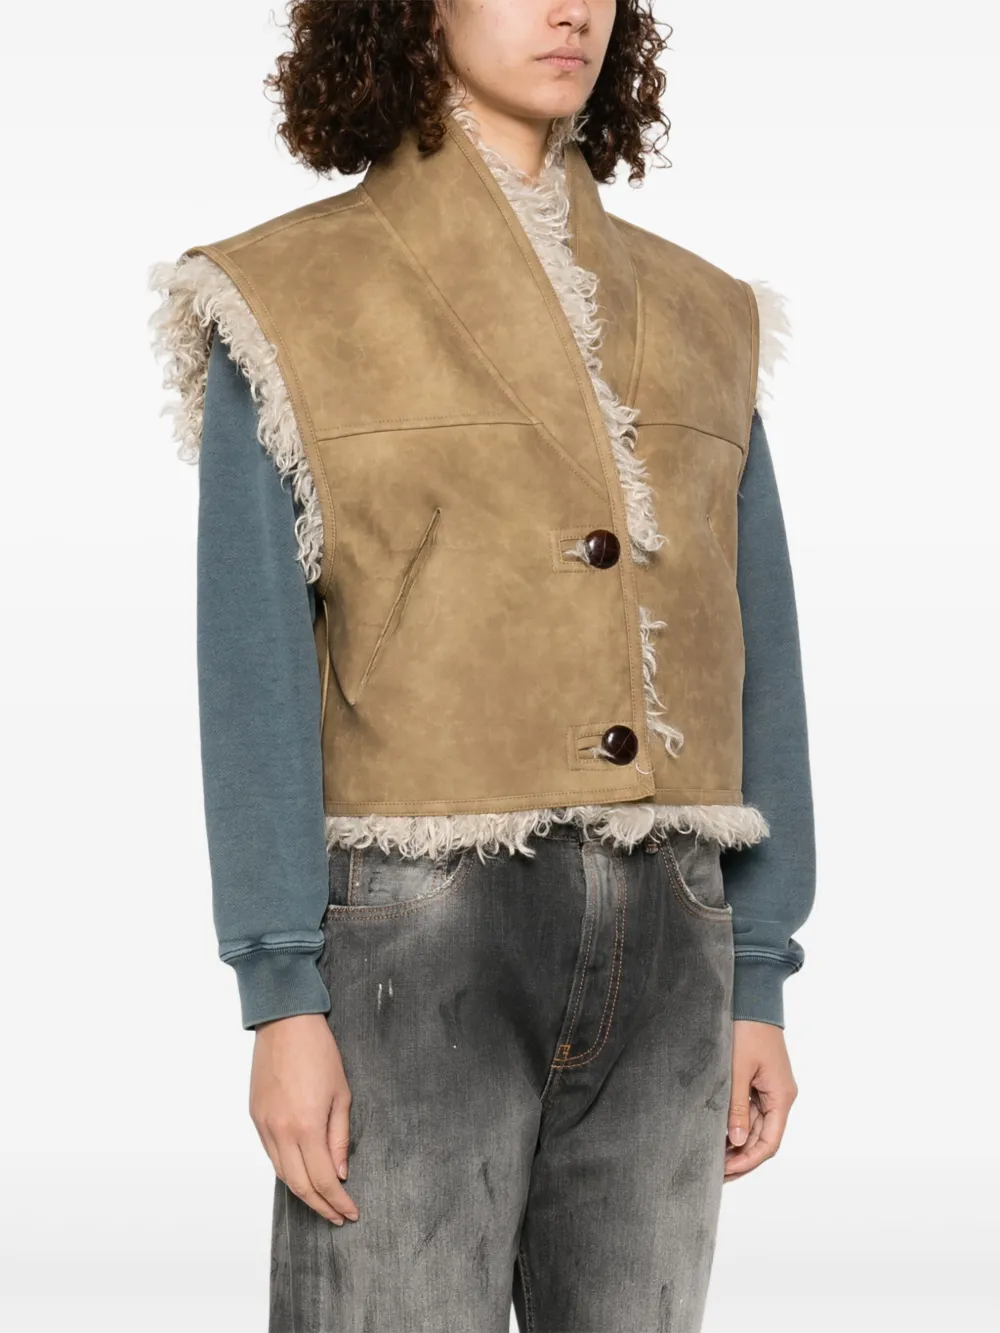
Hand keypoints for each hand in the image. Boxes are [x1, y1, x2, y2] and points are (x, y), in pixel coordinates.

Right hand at [249, 1013, 358, 1224]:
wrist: (285, 1023)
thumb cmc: (319, 1053)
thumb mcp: (341, 1094)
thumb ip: (339, 1137)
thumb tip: (340, 1172)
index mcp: (306, 1126)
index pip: (323, 1180)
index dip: (338, 1201)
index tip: (350, 1212)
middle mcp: (281, 1131)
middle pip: (299, 1185)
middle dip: (320, 1205)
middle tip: (338, 1216)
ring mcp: (264, 1125)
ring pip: (282, 1174)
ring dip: (303, 1192)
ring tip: (322, 1201)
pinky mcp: (255, 1117)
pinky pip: (271, 1154)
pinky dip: (287, 1170)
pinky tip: (302, 1172)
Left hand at [724, 1019, 797, 1180]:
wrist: (752, 997)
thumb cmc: (746, 1029)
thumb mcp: (737, 1070)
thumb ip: (737, 1107)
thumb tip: (737, 1142)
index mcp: (781, 1096)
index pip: (769, 1143)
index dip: (748, 1161)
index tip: (725, 1171)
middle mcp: (779, 1096)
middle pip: (762, 1138)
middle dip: (740, 1157)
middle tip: (713, 1171)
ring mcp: (769, 1088)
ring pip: (755, 1126)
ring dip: (736, 1142)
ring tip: (711, 1156)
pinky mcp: (758, 1080)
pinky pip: (749, 1110)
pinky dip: (735, 1123)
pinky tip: (717, 1133)